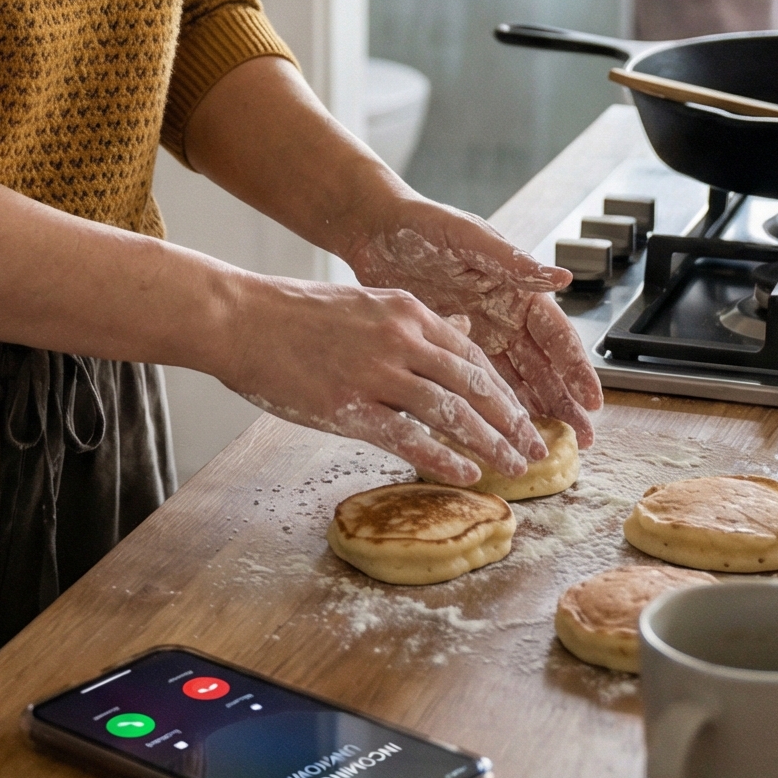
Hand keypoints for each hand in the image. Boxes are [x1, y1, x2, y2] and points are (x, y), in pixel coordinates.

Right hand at [213, 274, 549, 486]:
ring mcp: (375, 371)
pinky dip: (442, 457)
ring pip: (450, 411)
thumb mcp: (368, 303)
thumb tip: (463, 327)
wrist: (241, 319)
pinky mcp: (348, 405)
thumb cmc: (297, 313)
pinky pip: (407, 436)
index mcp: (406, 311)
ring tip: (513, 468)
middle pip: (474, 383)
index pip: (473, 354)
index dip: (504, 389)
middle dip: (511, 421)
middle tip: (536, 450)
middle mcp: (399, 338)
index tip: (524, 416)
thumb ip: (416, 319)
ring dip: (488, 443)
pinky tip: (465, 474)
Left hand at [346, 198, 603, 446]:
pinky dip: (494, 405)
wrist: (375, 228)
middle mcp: (505, 313)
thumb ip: (512, 261)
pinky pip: (479, 381)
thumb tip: (562, 278)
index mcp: (517, 287)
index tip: (593, 400)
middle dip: (564, 401)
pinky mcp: (451, 344)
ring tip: (551, 443)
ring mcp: (480, 331)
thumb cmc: (425, 223)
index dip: (576, 369)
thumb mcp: (468, 238)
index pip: (556, 335)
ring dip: (534, 410)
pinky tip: (505, 430)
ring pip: (516, 378)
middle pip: (543, 365)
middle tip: (582, 438)